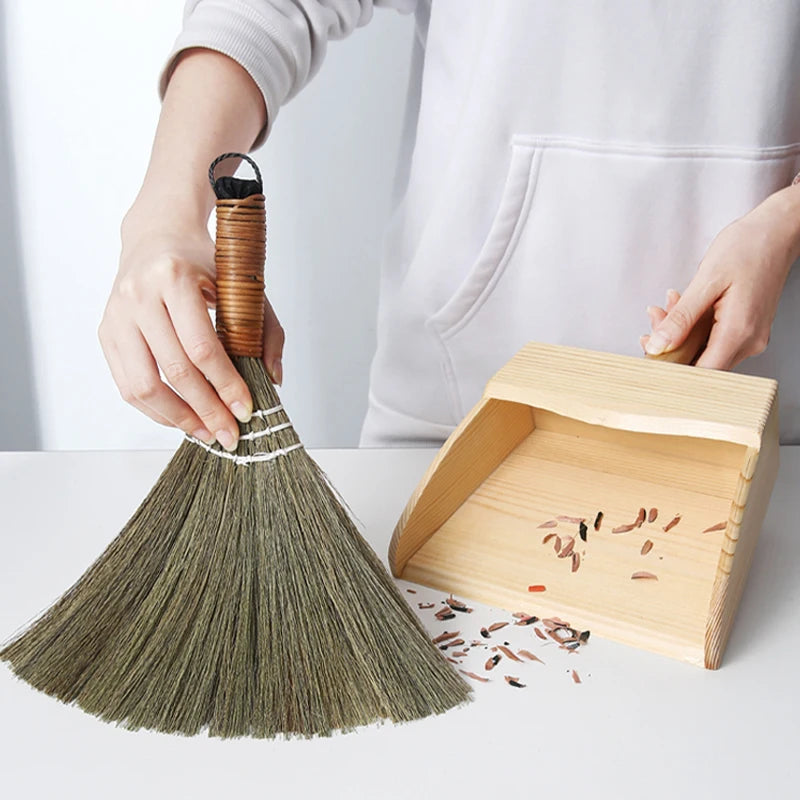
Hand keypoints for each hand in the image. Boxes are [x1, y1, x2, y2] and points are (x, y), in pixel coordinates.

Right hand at [98, 216, 284, 450]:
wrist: (158, 236)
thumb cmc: (204, 262)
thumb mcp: (243, 286)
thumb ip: (266, 331)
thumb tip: (272, 380)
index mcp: (174, 277)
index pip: (201, 347)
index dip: (225, 385)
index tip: (246, 410)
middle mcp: (139, 296)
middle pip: (174, 371)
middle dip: (207, 410)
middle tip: (229, 434)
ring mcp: (116, 316)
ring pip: (143, 385)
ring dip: (179, 418)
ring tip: (206, 433)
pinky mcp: (106, 333)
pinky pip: (127, 385)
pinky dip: (156, 409)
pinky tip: (183, 418)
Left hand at [642, 187, 798, 368]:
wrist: (775, 232)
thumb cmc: (748, 247)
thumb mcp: (706, 281)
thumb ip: (681, 318)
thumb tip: (659, 345)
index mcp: (739, 331)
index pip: (701, 372)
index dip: (671, 368)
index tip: (651, 353)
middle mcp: (749, 340)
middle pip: (700, 362)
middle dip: (671, 344)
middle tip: (656, 318)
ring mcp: (749, 336)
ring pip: (704, 349)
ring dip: (679, 332)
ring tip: (669, 305)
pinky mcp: (745, 328)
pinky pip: (713, 337)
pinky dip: (692, 326)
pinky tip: (683, 306)